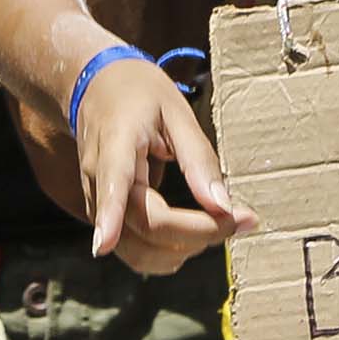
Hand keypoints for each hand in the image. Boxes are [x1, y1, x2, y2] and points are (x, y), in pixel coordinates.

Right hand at [72, 55, 250, 273]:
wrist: (97, 87)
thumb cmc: (139, 94)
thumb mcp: (176, 111)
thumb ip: (198, 158)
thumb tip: (222, 206)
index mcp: (116, 145)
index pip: (113, 186)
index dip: (109, 217)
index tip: (102, 245)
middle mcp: (98, 181)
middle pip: (144, 226)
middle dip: (198, 233)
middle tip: (241, 218)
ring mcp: (97, 203)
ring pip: (137, 251)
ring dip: (183, 250)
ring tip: (220, 224)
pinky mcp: (105, 217)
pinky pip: (135, 250)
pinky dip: (168, 251)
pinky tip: (194, 233)